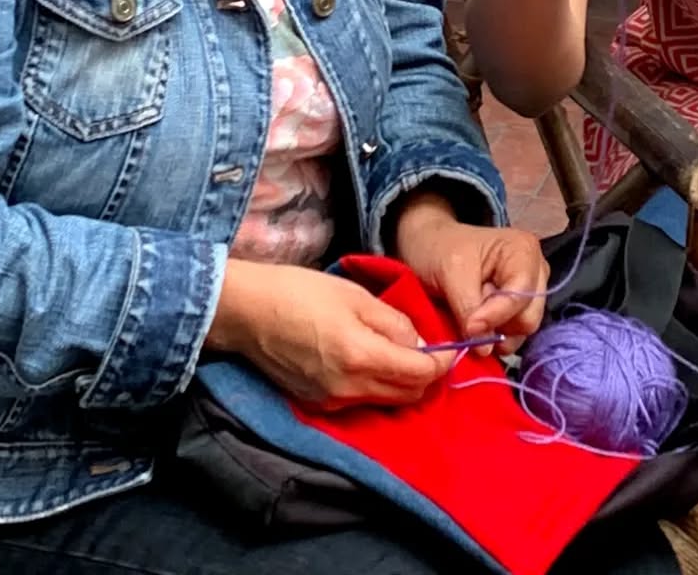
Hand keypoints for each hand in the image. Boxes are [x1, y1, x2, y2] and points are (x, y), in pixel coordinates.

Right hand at [207, 260, 450, 409]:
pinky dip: (375, 386)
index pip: (419, 374)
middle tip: (429, 352)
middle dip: (425, 377)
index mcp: (361, 357)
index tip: (448, 349)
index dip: (441, 363)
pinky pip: (360, 401)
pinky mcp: (316, 404)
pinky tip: (371, 363)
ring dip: (401, 383)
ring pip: (385, 401)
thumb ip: (393, 323)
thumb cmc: (301, 293)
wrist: (248, 312)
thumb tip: (420, 344)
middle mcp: (349, 389)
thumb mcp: (355, 296)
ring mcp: (331, 402)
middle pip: (407, 395)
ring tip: (401, 354)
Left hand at [392, 193, 548, 355]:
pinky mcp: (516, 313)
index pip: (521, 295)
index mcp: (524, 251)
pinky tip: (473, 320)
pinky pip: (511, 339)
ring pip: (520, 333)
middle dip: (496, 324)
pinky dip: (490, 337)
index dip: (496, 315)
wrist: (426, 249)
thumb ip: (468, 306)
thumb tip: (484, 347)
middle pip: (528, 318)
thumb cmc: (438, 249)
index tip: (469, 327)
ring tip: (468, 312)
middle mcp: (535, 273)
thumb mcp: (449, 272)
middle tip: (467, 313)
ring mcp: (528, 295)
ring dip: (492, 333)